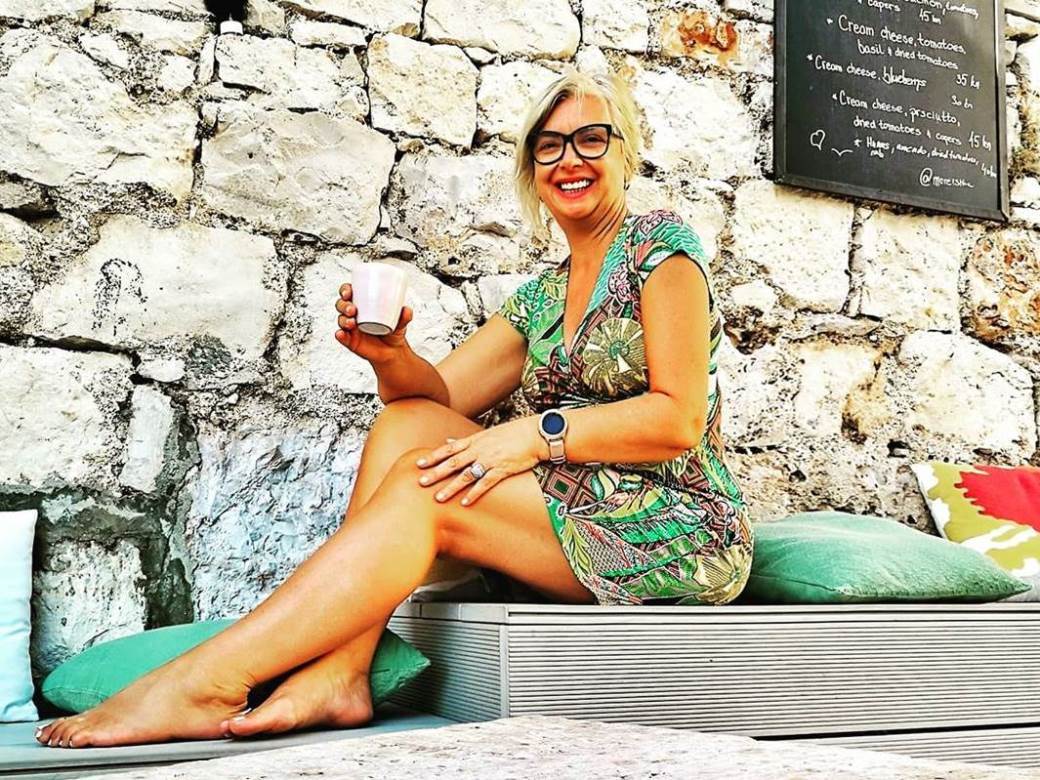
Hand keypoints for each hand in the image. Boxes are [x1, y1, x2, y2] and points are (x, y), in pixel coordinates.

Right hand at [335, 283, 412, 365]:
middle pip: (341, 305)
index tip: (349, 291)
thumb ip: (405, 316)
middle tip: (353, 309)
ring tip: (352, 322)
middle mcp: (354, 315)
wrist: (393, 352)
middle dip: (343, 305)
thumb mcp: (401, 322)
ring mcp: (351, 328)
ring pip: (341, 320)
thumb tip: (407, 310)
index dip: (345, 290)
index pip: (349, 293)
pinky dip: (339, 335)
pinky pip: (341, 337)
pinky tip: (341, 333)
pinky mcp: (350, 341)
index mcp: (363, 305)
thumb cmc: (393, 332)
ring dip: (343, 319)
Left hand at [416, 418, 545, 506]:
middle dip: (436, 472)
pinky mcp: (502, 469)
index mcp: (475, 440)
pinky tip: (465, 502)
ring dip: (451, 487)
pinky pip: (485, 483)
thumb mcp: (487, 433)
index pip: (449, 449)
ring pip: (466, 475)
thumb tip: (448, 441)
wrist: (535, 434)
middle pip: (453, 462)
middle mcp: (479, 449)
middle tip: (421, 482)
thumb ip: (466, 440)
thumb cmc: (512, 434)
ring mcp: (490, 459)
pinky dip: (474, 493)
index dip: (433, 456)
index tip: (419, 463)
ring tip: (438, 498)